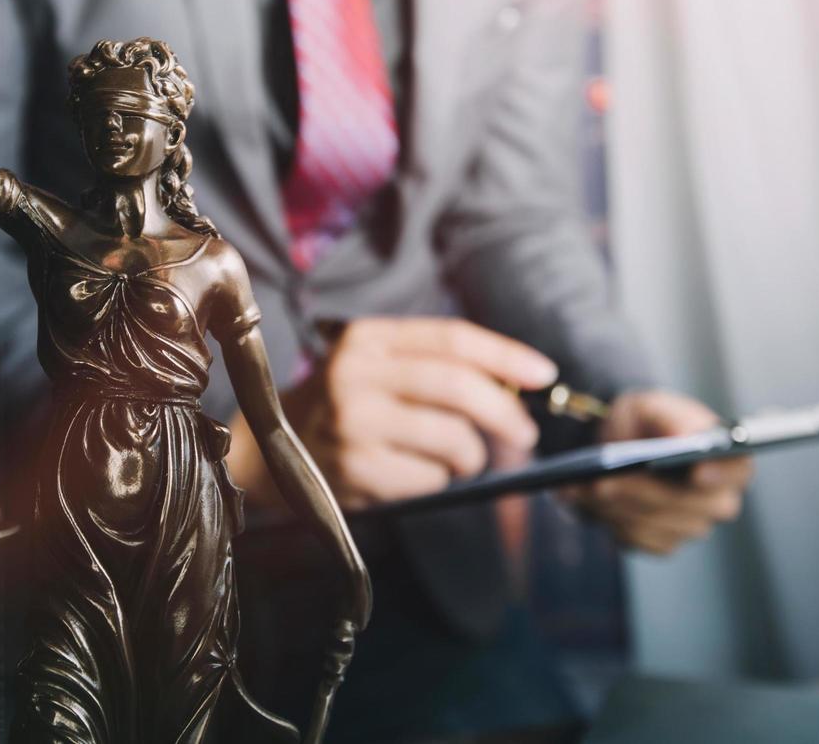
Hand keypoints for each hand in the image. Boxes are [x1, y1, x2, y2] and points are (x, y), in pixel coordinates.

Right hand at [277, 318, 555, 509]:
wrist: (274, 450)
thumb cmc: (350, 405)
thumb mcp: (379, 367)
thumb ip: (437, 365)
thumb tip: (518, 384)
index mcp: (368, 338)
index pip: (451, 338)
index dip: (505, 355)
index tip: (544, 375)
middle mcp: (354, 373)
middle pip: (455, 385)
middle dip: (503, 412)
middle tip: (523, 434)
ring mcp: (352, 421)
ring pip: (450, 436)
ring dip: (471, 455)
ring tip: (459, 458)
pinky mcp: (355, 466)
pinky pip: (429, 477)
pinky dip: (439, 480)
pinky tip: (417, 474)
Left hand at [565, 391, 751, 554]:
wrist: (616, 446)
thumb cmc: (644, 423)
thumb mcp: (653, 406)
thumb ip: (673, 418)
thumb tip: (688, 439)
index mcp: (729, 461)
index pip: (737, 471)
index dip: (720, 474)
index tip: (696, 471)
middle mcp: (718, 500)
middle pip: (691, 506)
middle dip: (644, 492)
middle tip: (604, 480)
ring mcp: (691, 526)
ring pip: (656, 524)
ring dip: (616, 506)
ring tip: (583, 487)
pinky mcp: (660, 543)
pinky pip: (635, 538)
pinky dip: (606, 518)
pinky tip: (582, 499)